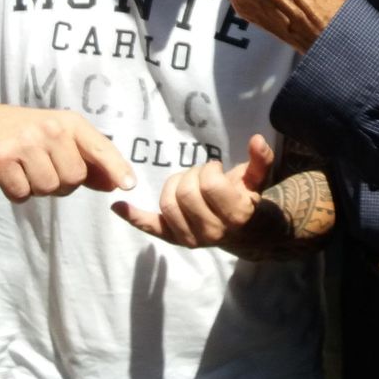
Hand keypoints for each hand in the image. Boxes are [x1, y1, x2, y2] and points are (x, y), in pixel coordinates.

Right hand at [0, 103, 135, 201]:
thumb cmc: (28, 134)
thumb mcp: (60, 137)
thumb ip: (89, 161)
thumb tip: (116, 185)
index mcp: (70, 122)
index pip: (100, 147)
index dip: (116, 167)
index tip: (129, 185)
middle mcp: (50, 129)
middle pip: (74, 178)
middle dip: (63, 183)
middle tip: (45, 167)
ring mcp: (24, 143)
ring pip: (49, 188)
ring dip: (39, 188)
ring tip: (28, 169)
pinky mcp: (1, 159)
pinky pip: (23, 194)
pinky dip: (18, 192)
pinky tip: (12, 174)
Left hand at [114, 134, 274, 246]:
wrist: (247, 232)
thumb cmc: (248, 199)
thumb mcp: (258, 179)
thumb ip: (260, 160)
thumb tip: (257, 139)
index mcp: (233, 215)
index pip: (208, 184)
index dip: (210, 169)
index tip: (217, 169)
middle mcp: (210, 231)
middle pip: (184, 192)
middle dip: (192, 175)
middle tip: (202, 175)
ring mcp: (190, 239)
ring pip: (167, 204)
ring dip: (174, 185)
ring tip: (188, 183)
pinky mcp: (174, 239)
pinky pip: (151, 227)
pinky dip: (134, 217)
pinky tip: (118, 207)